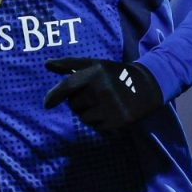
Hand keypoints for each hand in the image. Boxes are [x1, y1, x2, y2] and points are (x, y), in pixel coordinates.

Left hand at [43, 57, 162, 130]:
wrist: (146, 87)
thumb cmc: (114, 74)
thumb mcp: (94, 64)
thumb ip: (69, 64)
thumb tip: (46, 64)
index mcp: (94, 73)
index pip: (67, 86)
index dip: (54, 95)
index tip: (46, 104)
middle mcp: (101, 90)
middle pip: (74, 105)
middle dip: (79, 102)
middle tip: (94, 95)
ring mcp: (110, 106)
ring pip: (83, 117)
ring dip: (88, 113)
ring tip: (102, 104)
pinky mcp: (117, 121)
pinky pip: (95, 126)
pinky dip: (99, 122)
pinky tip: (109, 113)